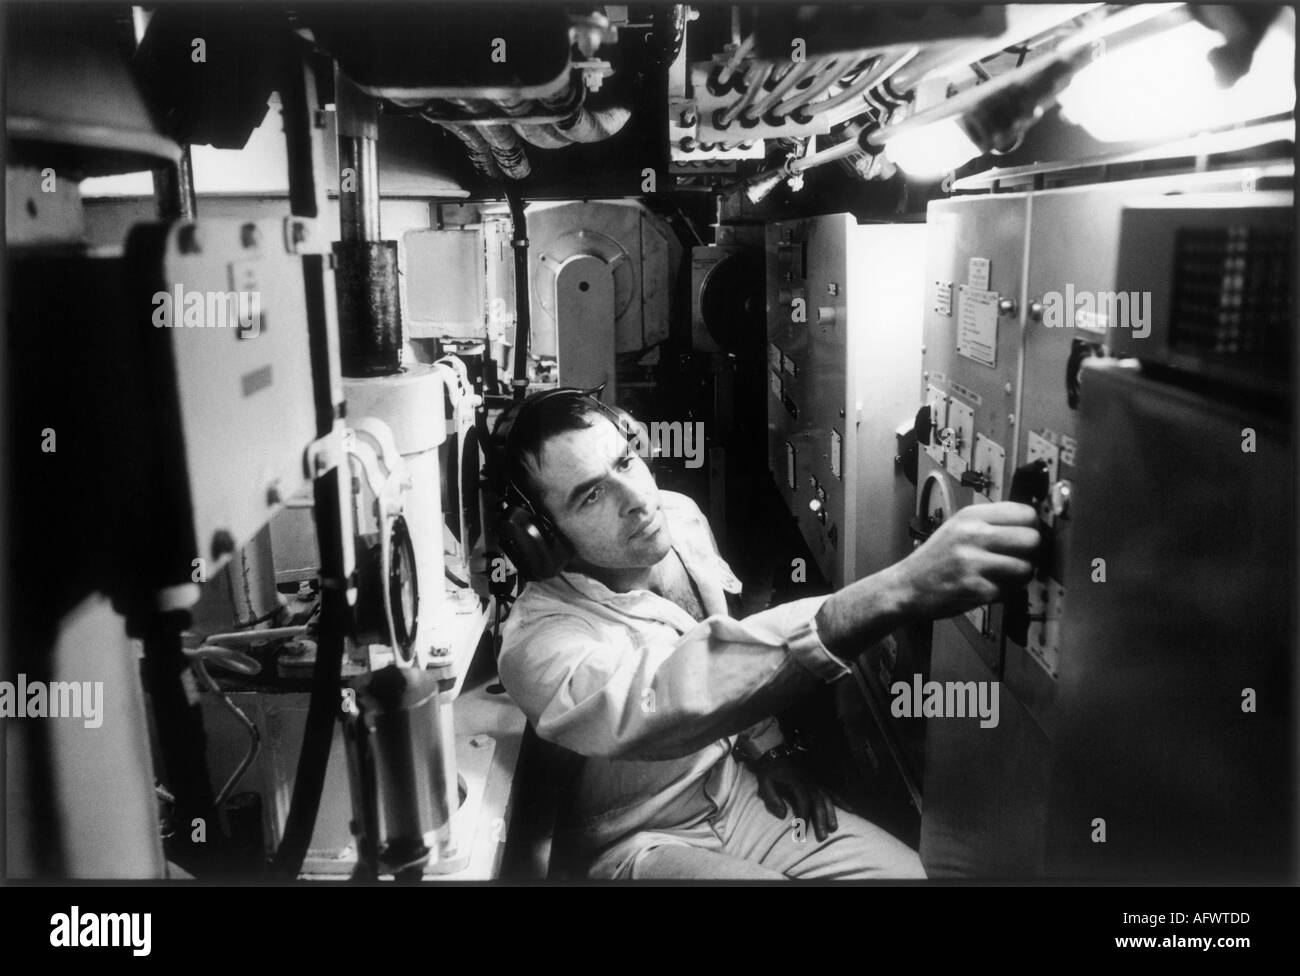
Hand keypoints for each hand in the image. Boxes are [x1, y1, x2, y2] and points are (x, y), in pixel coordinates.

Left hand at [754, 756, 837, 841]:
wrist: (774, 756)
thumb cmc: (769, 773)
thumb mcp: (764, 783)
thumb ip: (772, 799)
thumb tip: (782, 815)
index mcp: (795, 782)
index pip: (803, 801)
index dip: (803, 816)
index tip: (801, 831)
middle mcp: (808, 783)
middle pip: (817, 802)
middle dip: (820, 819)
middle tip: (822, 836)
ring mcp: (814, 783)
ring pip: (826, 798)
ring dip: (831, 813)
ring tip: (833, 828)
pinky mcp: (818, 784)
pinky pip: (832, 792)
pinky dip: (841, 801)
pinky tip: (850, 810)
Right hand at [892, 501, 1039, 618]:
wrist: (907, 587)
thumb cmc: (935, 559)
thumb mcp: (957, 527)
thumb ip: (990, 523)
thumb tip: (1033, 525)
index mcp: (970, 516)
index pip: (1025, 512)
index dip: (1032, 526)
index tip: (1026, 534)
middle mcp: (972, 535)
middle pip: (1032, 539)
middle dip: (1031, 552)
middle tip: (1019, 557)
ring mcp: (974, 563)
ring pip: (1026, 567)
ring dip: (1021, 575)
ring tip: (1005, 576)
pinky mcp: (976, 589)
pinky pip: (1011, 590)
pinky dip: (1005, 593)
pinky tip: (989, 588)